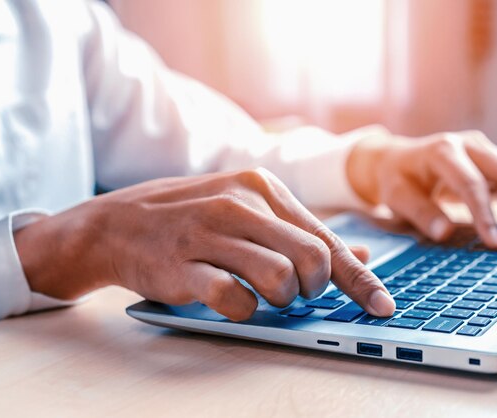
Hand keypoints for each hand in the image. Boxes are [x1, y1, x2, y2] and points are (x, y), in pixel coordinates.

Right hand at [15, 169, 394, 320]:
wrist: (114, 224)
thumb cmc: (189, 219)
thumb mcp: (246, 209)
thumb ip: (300, 231)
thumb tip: (358, 254)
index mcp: (261, 186)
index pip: (326, 238)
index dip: (359, 278)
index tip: (382, 306)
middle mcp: (240, 203)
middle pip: (312, 258)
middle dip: (314, 289)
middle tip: (297, 294)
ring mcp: (209, 233)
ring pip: (279, 278)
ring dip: (280, 300)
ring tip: (264, 296)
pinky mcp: (183, 265)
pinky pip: (234, 298)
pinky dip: (243, 309)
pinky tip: (232, 300)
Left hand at [347, 130, 496, 248]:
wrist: (399, 159)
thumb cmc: (398, 179)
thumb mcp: (396, 196)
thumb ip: (419, 212)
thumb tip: (445, 232)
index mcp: (442, 151)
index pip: (471, 182)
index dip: (485, 213)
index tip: (495, 243)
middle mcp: (470, 145)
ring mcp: (488, 150)